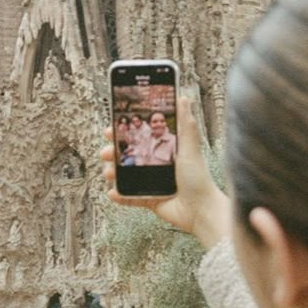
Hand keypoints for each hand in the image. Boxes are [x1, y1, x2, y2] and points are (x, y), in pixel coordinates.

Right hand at [101, 95, 230, 249]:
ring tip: (109, 173)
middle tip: (106, 152)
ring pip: (124, 176)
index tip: (112, 127)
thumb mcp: (190, 146)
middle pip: (128, 155)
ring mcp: (151, 183)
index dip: (124, 132)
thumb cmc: (198, 177)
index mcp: (164, 150)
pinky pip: (129, 197)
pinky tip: (113, 192)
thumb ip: (185, 123)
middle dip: (113, 152)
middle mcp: (156, 165)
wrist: (200, 210)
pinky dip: (119, 195)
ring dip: (112, 173)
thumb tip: (183, 97)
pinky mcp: (149, 199)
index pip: (140, 136)